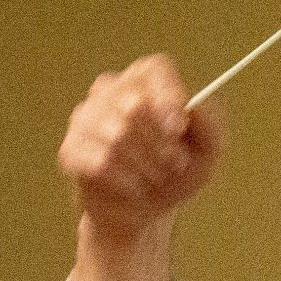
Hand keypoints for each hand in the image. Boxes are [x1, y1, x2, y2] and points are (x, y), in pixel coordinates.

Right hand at [57, 55, 224, 238]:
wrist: (146, 210)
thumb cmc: (178, 171)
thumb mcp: (208, 151)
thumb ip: (209, 124)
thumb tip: (191, 107)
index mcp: (146, 82)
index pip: (153, 70)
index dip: (167, 96)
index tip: (179, 128)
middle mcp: (110, 91)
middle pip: (134, 104)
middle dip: (162, 142)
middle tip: (177, 163)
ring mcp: (84, 118)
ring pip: (116, 134)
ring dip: (146, 165)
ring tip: (156, 178)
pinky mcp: (70, 149)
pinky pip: (99, 161)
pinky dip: (126, 180)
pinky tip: (134, 187)